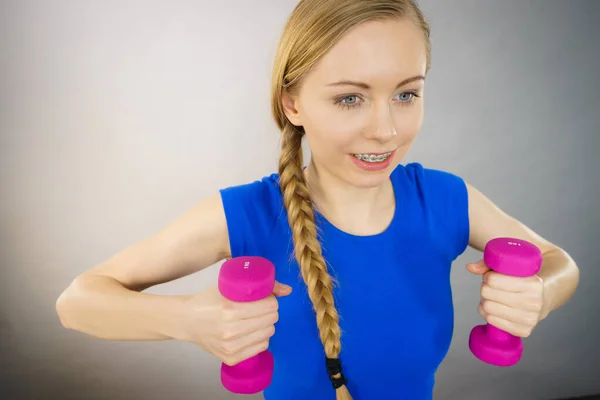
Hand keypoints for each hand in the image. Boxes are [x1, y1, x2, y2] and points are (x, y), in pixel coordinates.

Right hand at [176, 281, 291, 365]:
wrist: (187, 321)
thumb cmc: (209, 300)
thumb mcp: (229, 286)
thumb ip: (260, 285)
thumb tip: (288, 290)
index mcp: (229, 310)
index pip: (269, 306)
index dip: (271, 300)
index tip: (264, 298)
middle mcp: (230, 331)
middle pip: (271, 320)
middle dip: (270, 312)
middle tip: (260, 308)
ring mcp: (231, 347)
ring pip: (268, 334)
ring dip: (266, 324)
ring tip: (255, 319)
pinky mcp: (231, 358)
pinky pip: (261, 347)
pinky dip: (260, 337)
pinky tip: (251, 331)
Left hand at [467, 260, 545, 337]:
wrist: (543, 299)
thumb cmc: (522, 280)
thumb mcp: (511, 267)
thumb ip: (489, 264)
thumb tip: (470, 267)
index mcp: (533, 283)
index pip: (493, 280)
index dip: (487, 276)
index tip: (491, 276)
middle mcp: (534, 302)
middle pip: (487, 293)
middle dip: (485, 288)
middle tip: (492, 287)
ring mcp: (530, 319)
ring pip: (487, 307)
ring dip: (485, 301)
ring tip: (493, 297)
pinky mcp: (523, 331)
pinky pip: (491, 320)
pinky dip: (487, 313)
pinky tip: (494, 308)